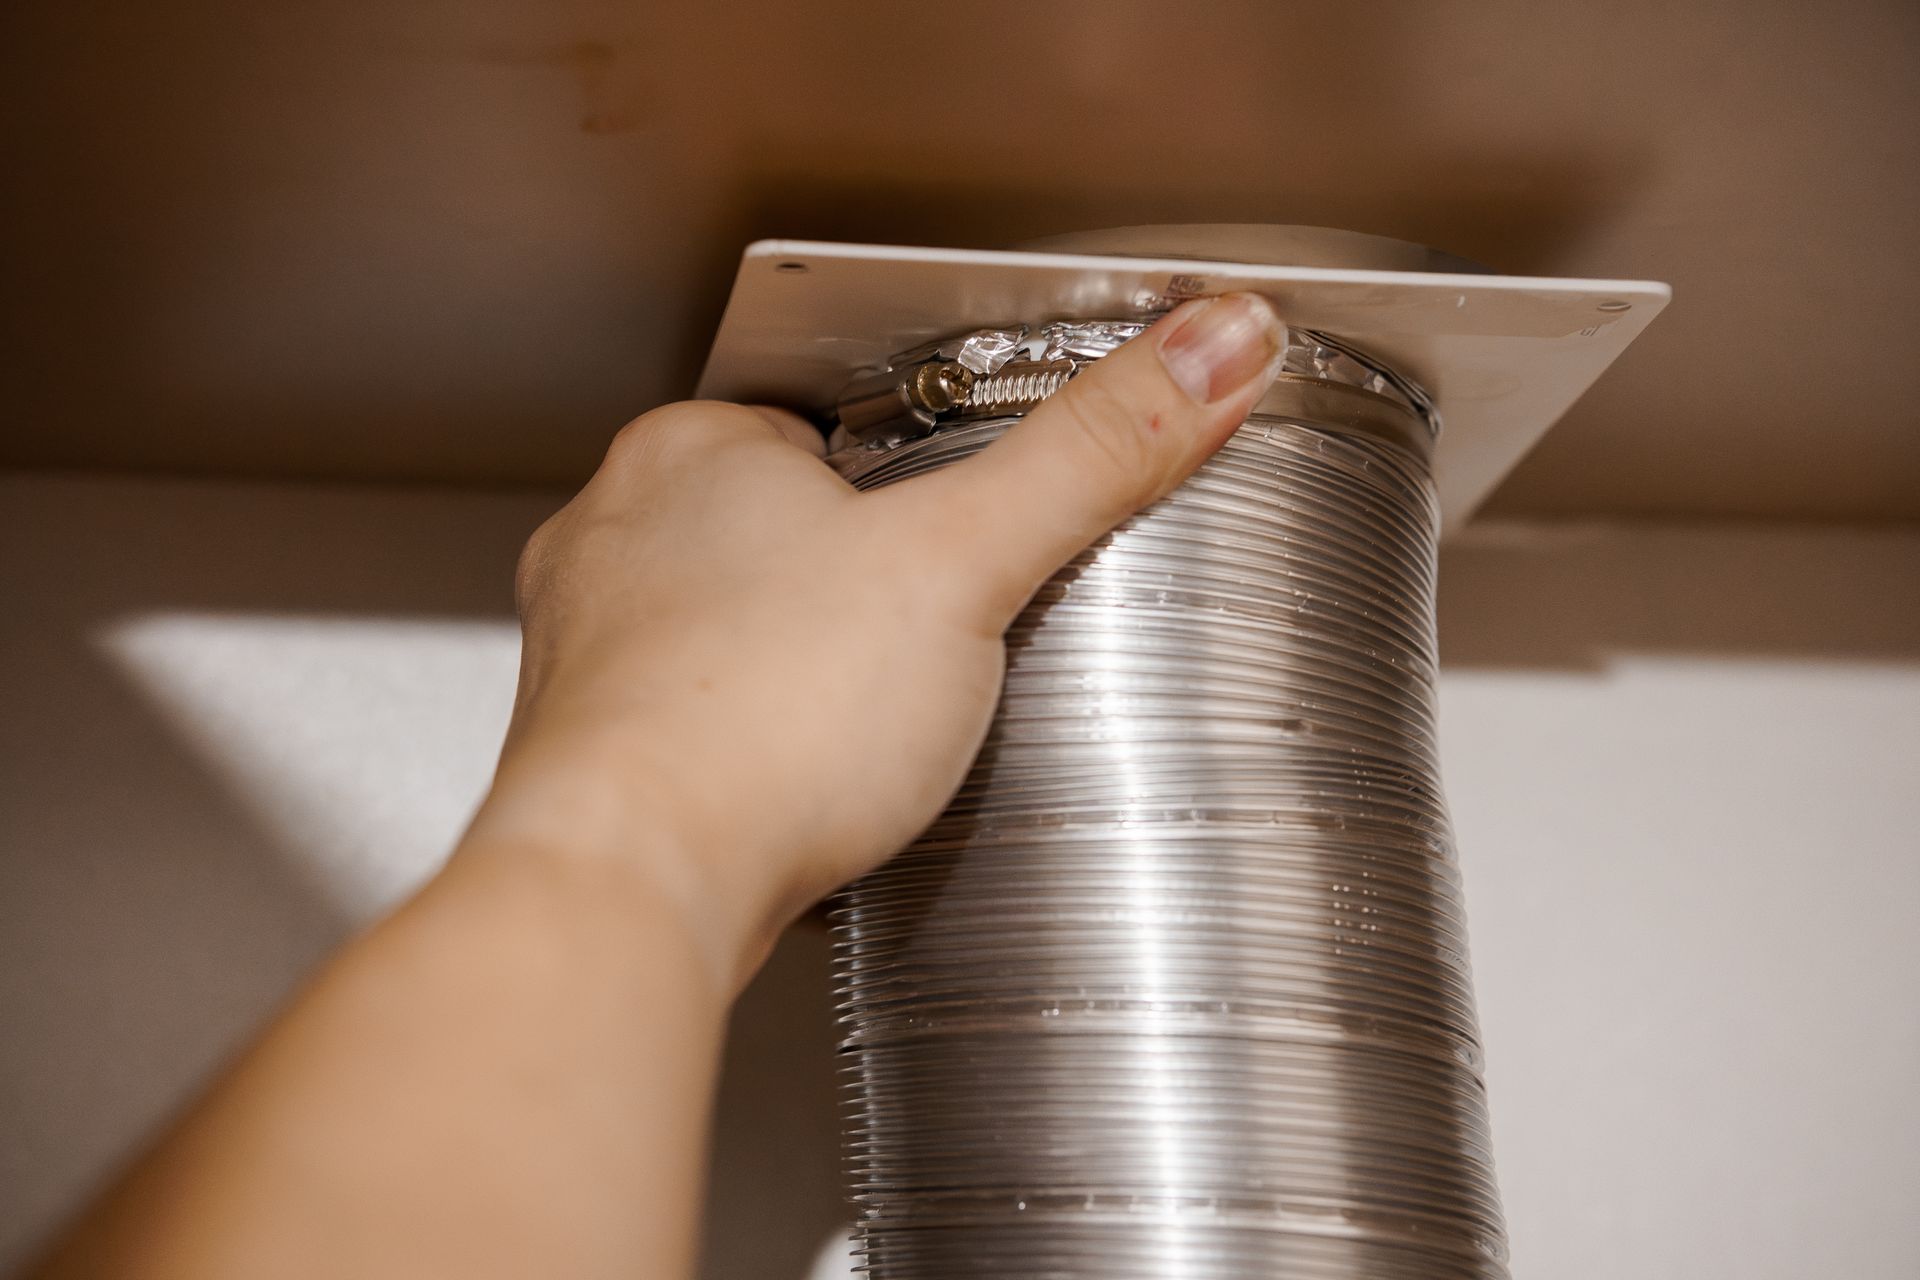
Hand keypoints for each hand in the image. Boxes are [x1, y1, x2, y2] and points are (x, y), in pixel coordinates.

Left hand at [465, 293, 1285, 990]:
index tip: (942, 504)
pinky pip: (689, 722)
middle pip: (759, 523)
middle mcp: (616, 540)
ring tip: (866, 697)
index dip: (890, 468)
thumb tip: (1205, 348)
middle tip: (924, 609)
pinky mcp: (594, 756)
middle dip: (839, 567)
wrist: (633, 885)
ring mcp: (592, 652)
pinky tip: (798, 776)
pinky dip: (746, 739)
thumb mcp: (965, 560)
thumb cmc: (758, 721)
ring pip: (712, 624)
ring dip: (784, 655)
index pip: (809, 424)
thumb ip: (1089, 454)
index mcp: (690, 454)